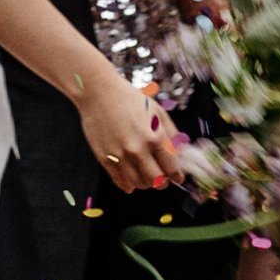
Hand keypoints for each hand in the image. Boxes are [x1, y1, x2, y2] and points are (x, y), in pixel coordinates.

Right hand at [78, 60, 179, 191]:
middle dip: (162, 183)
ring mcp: (120, 156)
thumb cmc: (131, 100)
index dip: (177, 176)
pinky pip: (119, 180)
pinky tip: (131, 183)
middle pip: (156, 180)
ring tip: (147, 178)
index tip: (177, 178)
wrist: (99, 94)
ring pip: (138, 183)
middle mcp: (138, 149)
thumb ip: (172, 134)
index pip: (172, 167)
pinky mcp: (105, 158)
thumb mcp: (158, 112)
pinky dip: (127, 185)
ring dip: (145, 184)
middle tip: (163, 180)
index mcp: (155, 137)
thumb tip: (180, 153)